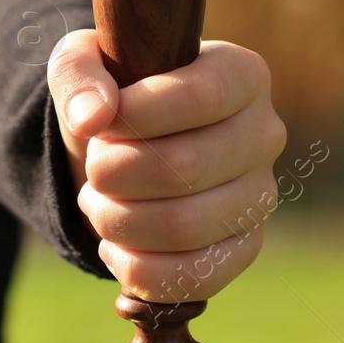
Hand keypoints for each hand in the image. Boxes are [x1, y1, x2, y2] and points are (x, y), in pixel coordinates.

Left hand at [48, 29, 286, 302]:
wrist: (130, 150)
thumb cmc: (115, 97)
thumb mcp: (83, 64)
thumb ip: (78, 76)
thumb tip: (92, 117)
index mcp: (242, 75)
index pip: (203, 97)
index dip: (139, 116)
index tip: (101, 125)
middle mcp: (264, 134)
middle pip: (186, 168)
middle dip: (115, 174)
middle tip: (94, 170)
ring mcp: (260, 196)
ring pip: (184, 227)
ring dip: (118, 221)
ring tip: (98, 203)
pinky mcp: (246, 247)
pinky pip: (195, 278)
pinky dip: (136, 270)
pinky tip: (114, 245)